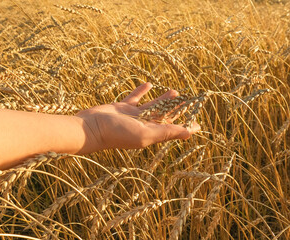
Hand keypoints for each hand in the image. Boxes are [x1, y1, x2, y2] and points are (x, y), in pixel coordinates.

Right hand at [76, 83, 199, 153]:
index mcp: (151, 133)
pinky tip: (148, 84)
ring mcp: (132, 116)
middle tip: (190, 101)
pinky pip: (135, 97)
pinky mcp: (122, 107)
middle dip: (177, 110)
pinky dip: (142, 91)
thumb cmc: (117, 134)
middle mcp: (143, 125)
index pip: (173, 129)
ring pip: (152, 105)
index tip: (198, 123)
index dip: (186, 125)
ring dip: (164, 99)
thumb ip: (167, 132)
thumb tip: (190, 132)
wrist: (91, 128)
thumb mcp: (145, 133)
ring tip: (175, 92)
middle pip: (165, 116)